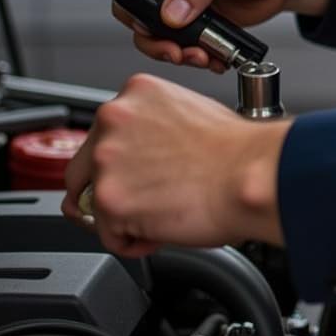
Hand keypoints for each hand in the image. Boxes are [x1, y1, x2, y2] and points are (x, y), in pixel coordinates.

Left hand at [61, 73, 289, 256]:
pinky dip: (133, 241)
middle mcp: (113, 119)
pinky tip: (163, 229)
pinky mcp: (109, 200)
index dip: (124, 162)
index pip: (104, 134)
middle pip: (83, 168)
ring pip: (93, 205)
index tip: (142, 174)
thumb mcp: (192, 111)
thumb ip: (155, 126)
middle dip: (111, 190)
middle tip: (146, 200)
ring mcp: (106, 160)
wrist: (252, 174)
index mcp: (136, 93)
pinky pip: (109, 236)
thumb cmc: (238, 150)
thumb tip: (147, 152)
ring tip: (160, 215)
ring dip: (121, 217)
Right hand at [111, 0, 333, 69]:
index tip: (151, 24)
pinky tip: (213, 58)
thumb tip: (171, 12)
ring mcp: (181, 0)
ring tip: (201, 57)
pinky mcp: (196, 21)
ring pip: (156, 34)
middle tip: (176, 51)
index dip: (131, 3)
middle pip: (135, 12)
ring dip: (174, 51)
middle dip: (153, 37)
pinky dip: (193, 56)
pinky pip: (181, 44)